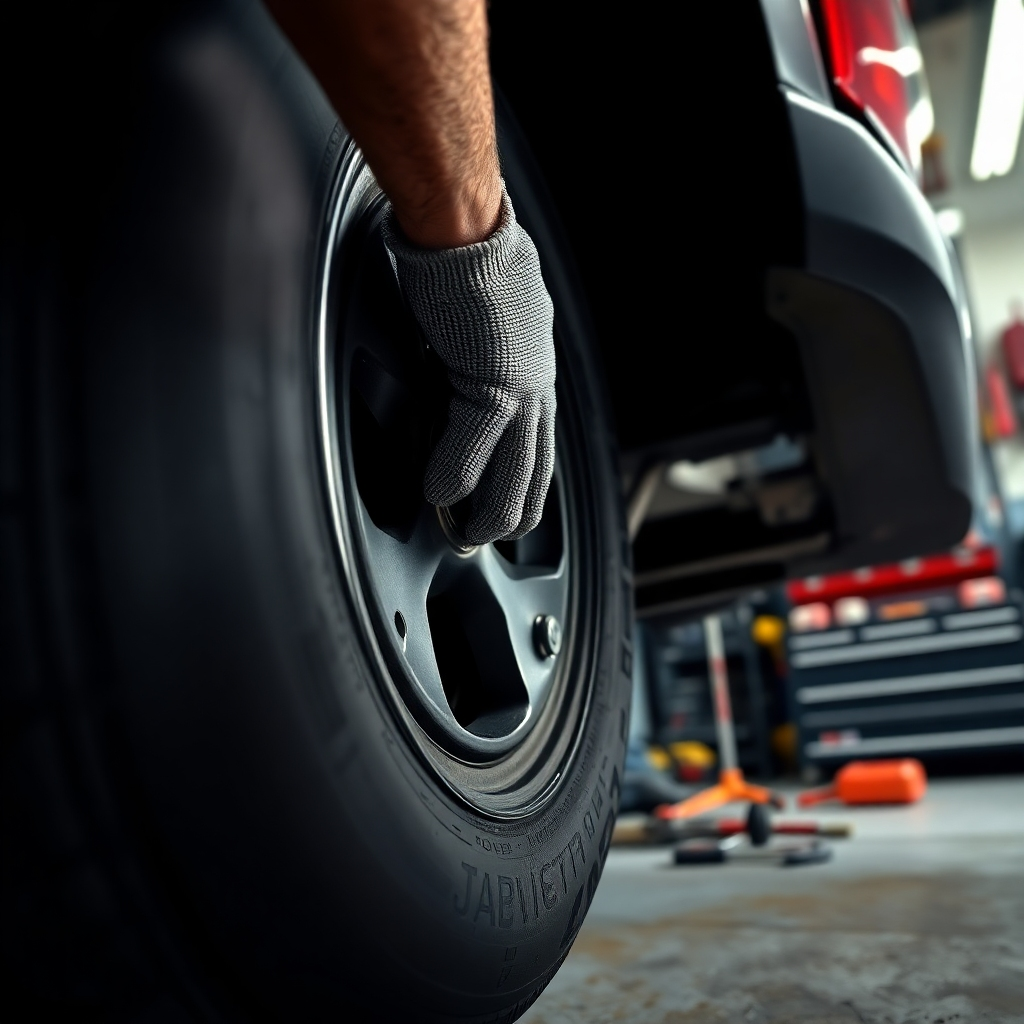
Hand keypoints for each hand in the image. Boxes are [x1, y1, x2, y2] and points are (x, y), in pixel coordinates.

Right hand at [383, 186, 555, 544]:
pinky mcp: (494, 383)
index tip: (503, 510)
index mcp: (535, 371)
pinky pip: (475, 447)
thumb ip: (480, 359)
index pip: (539, 446)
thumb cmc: (467, 261)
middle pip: (537, 470)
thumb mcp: (485, 320)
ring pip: (516, 471)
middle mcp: (538, 386)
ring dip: (489, 511)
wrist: (466, 231)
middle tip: (483, 536)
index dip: (522, 485)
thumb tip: (455, 382)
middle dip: (512, 514)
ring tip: (465, 533)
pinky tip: (438, 494)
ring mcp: (522, 389)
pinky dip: (452, 476)